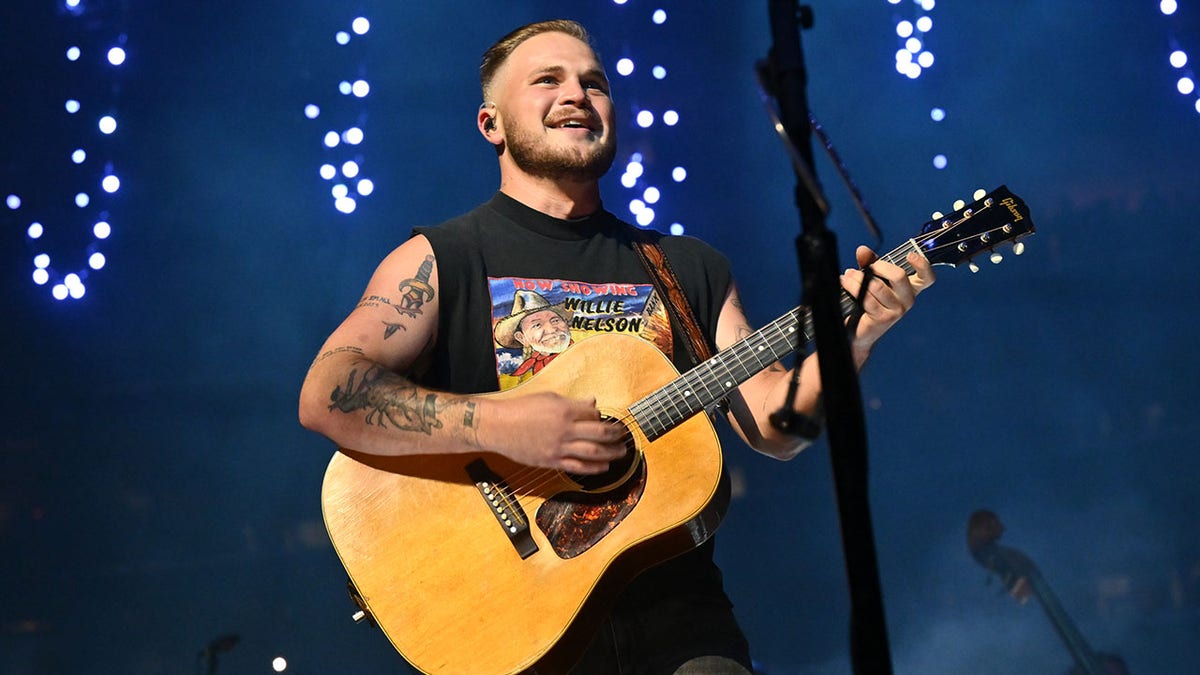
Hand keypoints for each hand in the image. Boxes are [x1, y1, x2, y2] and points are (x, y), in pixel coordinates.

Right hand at [482, 393, 627, 473]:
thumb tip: (592, 403)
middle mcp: (565, 429)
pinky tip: (604, 466)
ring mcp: (559, 447)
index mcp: (564, 410)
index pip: (594, 414)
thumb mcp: (548, 398)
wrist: (497, 426)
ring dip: (611, 452)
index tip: (604, 419)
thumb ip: (573, 402)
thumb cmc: (520, 409)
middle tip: (624, 435)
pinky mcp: (552, 461)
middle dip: (616, 434)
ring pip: (593, 452)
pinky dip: (594, 468)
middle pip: (600, 433)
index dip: (602, 417)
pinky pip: (578, 467)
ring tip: (621, 452)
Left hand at [839, 245, 934, 354]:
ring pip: (877, 286)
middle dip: (878, 266)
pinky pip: (867, 297)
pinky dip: (853, 286)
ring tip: (848, 275)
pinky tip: (845, 282)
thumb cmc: (869, 303)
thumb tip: (863, 250)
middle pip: (899, 276)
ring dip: (858, 277)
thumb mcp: (872, 279)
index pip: (927, 278)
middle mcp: (908, 300)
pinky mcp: (883, 318)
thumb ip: (870, 263)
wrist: (860, 332)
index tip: (910, 255)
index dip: (923, 265)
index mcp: (911, 289)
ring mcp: (897, 311)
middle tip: (866, 267)